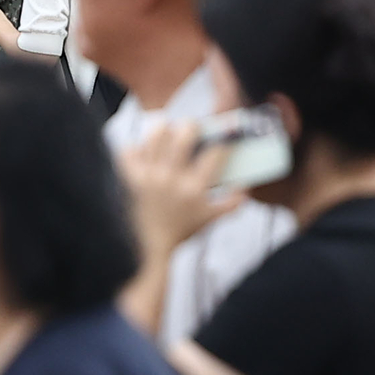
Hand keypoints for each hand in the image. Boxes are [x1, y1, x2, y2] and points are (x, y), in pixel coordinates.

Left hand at [116, 119, 246, 260]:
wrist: (148, 246)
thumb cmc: (180, 231)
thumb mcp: (209, 219)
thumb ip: (230, 204)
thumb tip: (245, 190)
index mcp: (193, 189)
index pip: (213, 155)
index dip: (221, 145)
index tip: (220, 144)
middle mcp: (170, 180)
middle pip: (183, 137)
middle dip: (192, 127)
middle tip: (193, 128)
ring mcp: (148, 178)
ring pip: (155, 138)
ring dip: (164, 130)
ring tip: (167, 131)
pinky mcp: (130, 179)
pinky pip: (130, 153)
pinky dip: (136, 148)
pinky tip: (144, 151)